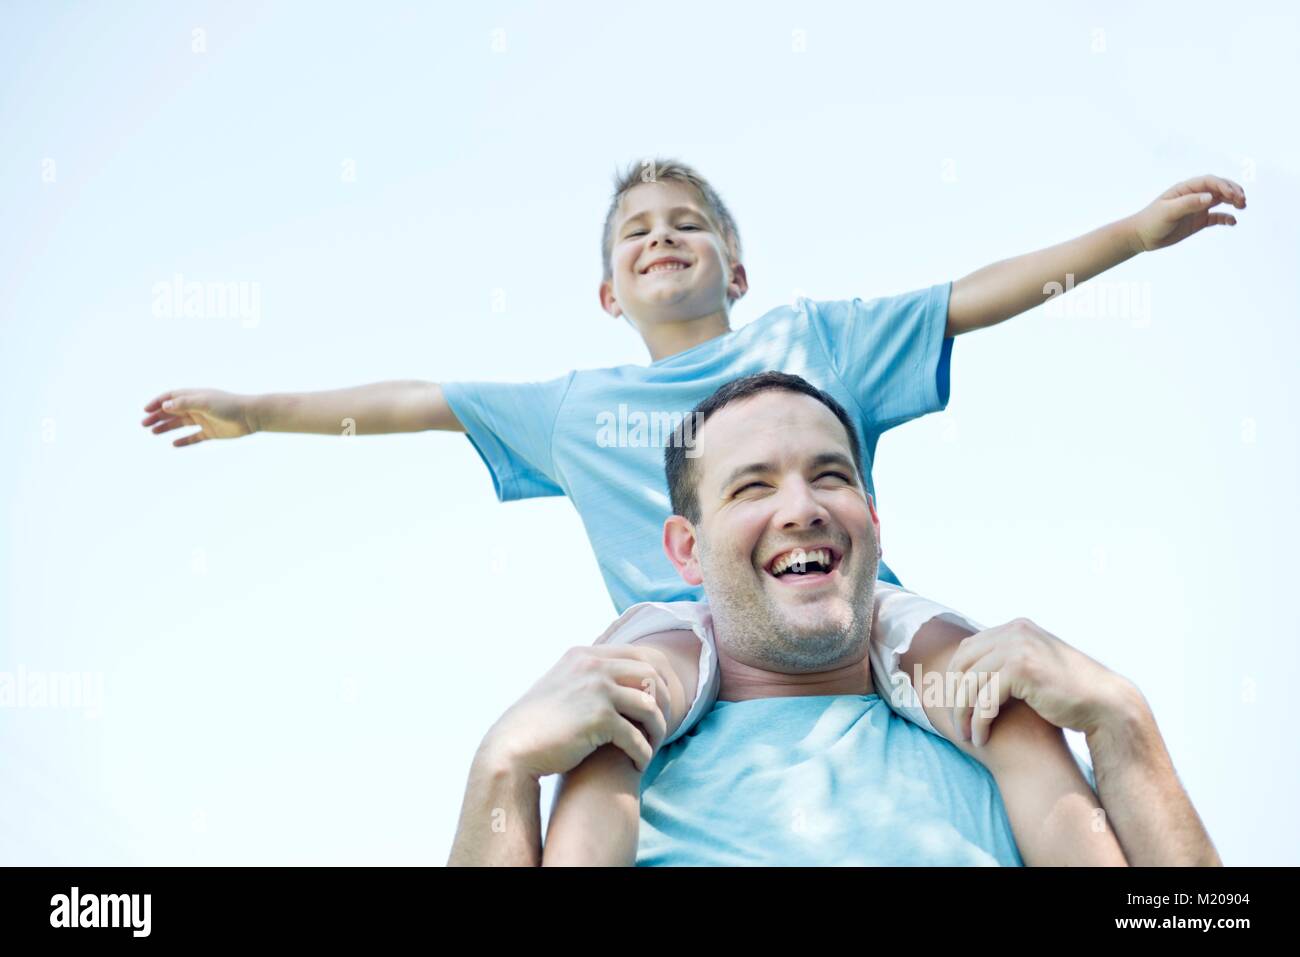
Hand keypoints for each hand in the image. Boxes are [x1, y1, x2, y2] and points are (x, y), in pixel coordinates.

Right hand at [141, 389, 257, 446]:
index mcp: (195, 396)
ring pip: (181, 424)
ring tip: (153, 432)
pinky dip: (184, 441)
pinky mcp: (211, 432)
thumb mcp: (203, 402)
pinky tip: (173, 444)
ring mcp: (204, 420)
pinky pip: (194, 437)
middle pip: (173, 411)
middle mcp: (198, 407)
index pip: (171, 397)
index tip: (145, 410)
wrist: (250, 416)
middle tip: (144, 424)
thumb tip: (164, 405)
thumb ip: (184, 404)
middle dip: (158, 416)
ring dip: (166, 427)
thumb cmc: (228, 405)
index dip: (157, 402)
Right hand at [479, 645, 674, 781]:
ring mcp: (596, 689)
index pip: (639, 655)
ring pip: (650, 705)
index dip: (657, 680)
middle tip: (663, 726)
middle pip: (651, 675)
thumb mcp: (562, 686)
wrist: (512, 748)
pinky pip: (636, 736)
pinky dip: (642, 753)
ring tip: (652, 747)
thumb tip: (617, 683)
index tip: (661, 702)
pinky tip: (639, 764)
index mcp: (584, 655)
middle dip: (664, 702)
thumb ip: (586, 678)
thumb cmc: (537, 725)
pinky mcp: (599, 718)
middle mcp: (592, 665)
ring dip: (657, 730)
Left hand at [946, 618, 1136, 745]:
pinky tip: (980, 738)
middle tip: (953, 722)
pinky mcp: (1022, 669)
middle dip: (952, 695)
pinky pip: (985, 698)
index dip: (954, 677)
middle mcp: (1014, 632)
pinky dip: (979, 721)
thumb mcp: (1035, 667)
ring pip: (970, 683)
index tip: (951, 704)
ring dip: (963, 713)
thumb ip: (1008, 662)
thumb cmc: (1069, 693)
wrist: (1105, 704)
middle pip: (963, 664)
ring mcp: (1018, 647)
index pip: (967, 649)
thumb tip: (973, 672)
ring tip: (964, 735)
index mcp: (1016, 628)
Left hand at [1130, 174, 1245, 251]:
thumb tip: (1210, 198)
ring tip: (1242, 206)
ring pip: (1220, 200)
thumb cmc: (1152, 221)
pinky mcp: (1198, 220)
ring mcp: (1197, 207)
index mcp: (1185, 189)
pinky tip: (1232, 222)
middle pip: (1218, 188)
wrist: (1141, 237)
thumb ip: (1189, 204)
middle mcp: (1194, 196)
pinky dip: (1226, 218)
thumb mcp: (1168, 212)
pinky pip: (1217, 217)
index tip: (1233, 194)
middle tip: (1243, 200)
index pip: (1209, 182)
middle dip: (1233, 191)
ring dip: (1233, 201)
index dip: (1224, 185)